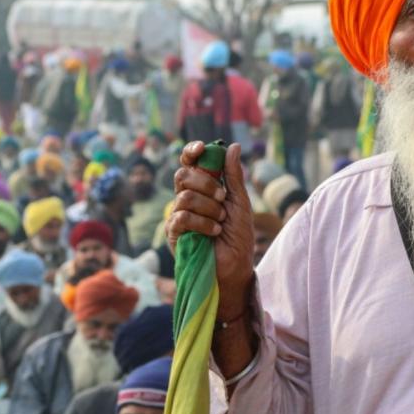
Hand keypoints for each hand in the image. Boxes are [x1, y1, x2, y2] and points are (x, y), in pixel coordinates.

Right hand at [167, 142, 254, 318]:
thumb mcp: (240, 202)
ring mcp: (178, 215)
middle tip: (222, 197)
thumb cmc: (239, 236)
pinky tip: (214, 232)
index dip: (191, 152)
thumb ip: (234, 176)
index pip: (189, 163)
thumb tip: (233, 147)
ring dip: (209, 209)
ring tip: (220, 222)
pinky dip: (202, 223)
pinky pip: (182, 217)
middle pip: (183, 175)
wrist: (235, 266)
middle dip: (205, 183)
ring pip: (185, 196)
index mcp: (202, 188)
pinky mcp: (173, 233)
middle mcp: (187, 198)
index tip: (201, 149)